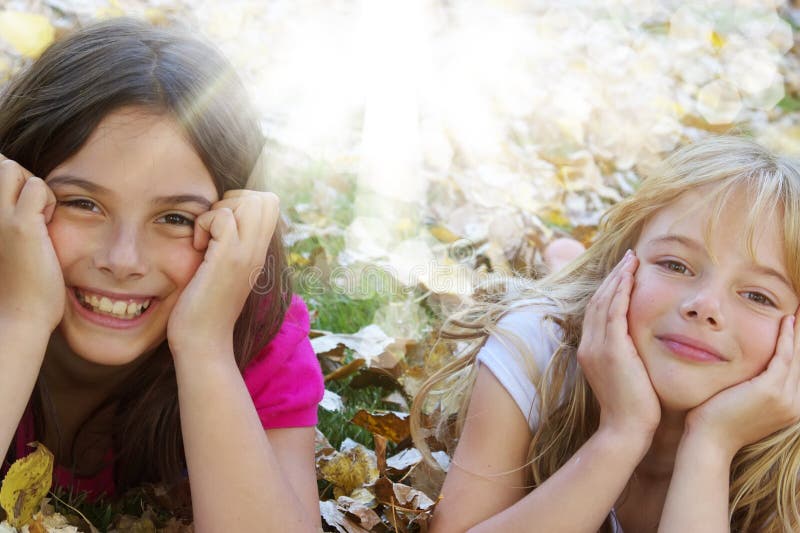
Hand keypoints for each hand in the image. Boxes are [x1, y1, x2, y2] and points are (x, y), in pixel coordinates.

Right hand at [0, 155, 63, 330]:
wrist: (20, 316)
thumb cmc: (19, 281)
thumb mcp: (9, 240)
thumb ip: (13, 215)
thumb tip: (29, 190)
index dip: (12, 186)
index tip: (29, 217)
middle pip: (3, 165)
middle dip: (23, 181)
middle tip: (34, 216)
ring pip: (14, 169)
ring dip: (35, 190)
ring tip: (38, 223)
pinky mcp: (19, 225)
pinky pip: (38, 186)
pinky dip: (49, 201)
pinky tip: (47, 229)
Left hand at [167, 190, 279, 355]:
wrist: (203, 341)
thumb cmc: (205, 308)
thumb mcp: (224, 270)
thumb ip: (230, 246)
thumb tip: (220, 221)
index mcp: (260, 251)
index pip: (270, 203)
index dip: (244, 202)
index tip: (222, 226)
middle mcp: (259, 251)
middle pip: (265, 198)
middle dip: (233, 201)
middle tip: (214, 228)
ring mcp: (247, 254)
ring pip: (248, 202)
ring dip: (219, 211)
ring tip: (206, 238)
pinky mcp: (229, 259)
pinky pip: (223, 217)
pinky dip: (204, 224)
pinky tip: (197, 248)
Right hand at [577, 250, 659, 440]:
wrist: (626, 429)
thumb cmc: (633, 408)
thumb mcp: (625, 376)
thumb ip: (625, 355)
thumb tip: (638, 345)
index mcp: (589, 350)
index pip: (597, 310)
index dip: (609, 289)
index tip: (624, 272)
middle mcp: (588, 344)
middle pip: (597, 300)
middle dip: (613, 277)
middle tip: (628, 258)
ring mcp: (596, 346)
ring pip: (604, 301)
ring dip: (618, 278)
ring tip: (631, 260)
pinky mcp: (611, 349)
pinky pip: (614, 311)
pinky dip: (621, 291)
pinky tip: (631, 276)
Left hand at [684, 314, 799, 458]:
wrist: (709, 441)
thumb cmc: (717, 422)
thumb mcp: (744, 404)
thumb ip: (754, 389)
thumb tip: (749, 374)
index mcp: (791, 408)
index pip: (799, 371)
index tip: (798, 327)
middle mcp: (795, 404)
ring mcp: (785, 398)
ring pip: (797, 357)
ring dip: (799, 333)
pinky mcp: (771, 389)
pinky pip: (783, 356)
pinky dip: (786, 337)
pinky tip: (786, 321)